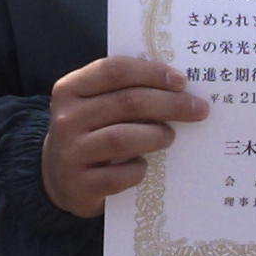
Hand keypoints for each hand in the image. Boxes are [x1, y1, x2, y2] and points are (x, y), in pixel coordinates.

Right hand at [40, 56, 208, 218]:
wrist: (58, 177)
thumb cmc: (89, 132)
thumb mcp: (93, 105)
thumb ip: (122, 90)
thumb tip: (177, 85)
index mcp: (70, 89)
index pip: (114, 70)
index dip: (151, 73)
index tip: (181, 81)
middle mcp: (66, 118)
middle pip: (126, 102)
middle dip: (169, 104)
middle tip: (198, 109)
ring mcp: (70, 152)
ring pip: (122, 137)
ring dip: (155, 135)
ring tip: (170, 136)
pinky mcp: (79, 184)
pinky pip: (117, 175)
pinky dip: (138, 170)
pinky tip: (145, 166)